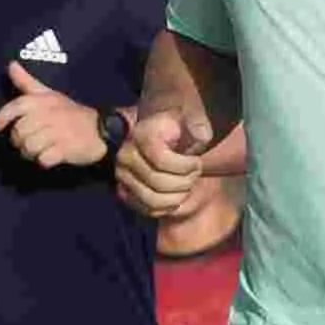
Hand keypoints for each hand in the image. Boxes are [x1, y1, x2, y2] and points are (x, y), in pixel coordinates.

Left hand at [0, 59, 113, 174]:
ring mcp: (59, 132)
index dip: (2, 117)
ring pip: (29, 147)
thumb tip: (10, 64)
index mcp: (43, 101)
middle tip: (28, 142)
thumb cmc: (70, 113)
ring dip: (30, 153)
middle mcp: (50, 114)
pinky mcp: (67, 148)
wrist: (102, 130)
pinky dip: (44, 161)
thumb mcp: (49, 94)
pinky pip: (43, 159)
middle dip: (19, 142)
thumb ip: (27, 82)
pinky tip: (50, 156)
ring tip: (39, 150)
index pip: (17, 106)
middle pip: (19, 132)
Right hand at [117, 103, 215, 219]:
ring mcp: (122, 175)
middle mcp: (126, 155)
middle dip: (184, 182)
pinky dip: (167, 207)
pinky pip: (148, 209)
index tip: (197, 162)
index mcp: (140, 135)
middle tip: (195, 175)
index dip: (185, 166)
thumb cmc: (178, 126)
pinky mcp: (124, 191)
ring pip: (153, 200)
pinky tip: (177, 195)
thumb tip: (202, 136)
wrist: (161, 133)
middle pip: (158, 182)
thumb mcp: (191, 115)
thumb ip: (197, 122)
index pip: (161, 160)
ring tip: (187, 186)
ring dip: (177, 197)